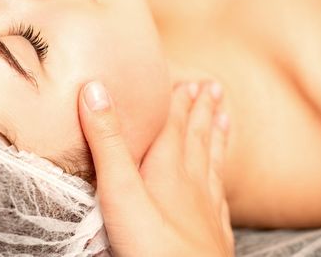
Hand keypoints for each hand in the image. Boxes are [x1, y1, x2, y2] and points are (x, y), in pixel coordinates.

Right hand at [78, 81, 233, 255]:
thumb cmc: (150, 243)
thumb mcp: (119, 187)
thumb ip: (107, 141)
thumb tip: (94, 90)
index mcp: (168, 168)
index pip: (175, 125)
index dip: (180, 101)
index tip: (190, 81)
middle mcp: (191, 184)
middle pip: (198, 139)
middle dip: (202, 112)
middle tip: (213, 88)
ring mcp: (205, 210)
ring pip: (212, 164)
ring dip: (217, 138)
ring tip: (225, 118)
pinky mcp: (211, 235)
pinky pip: (220, 198)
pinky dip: (220, 181)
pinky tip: (220, 183)